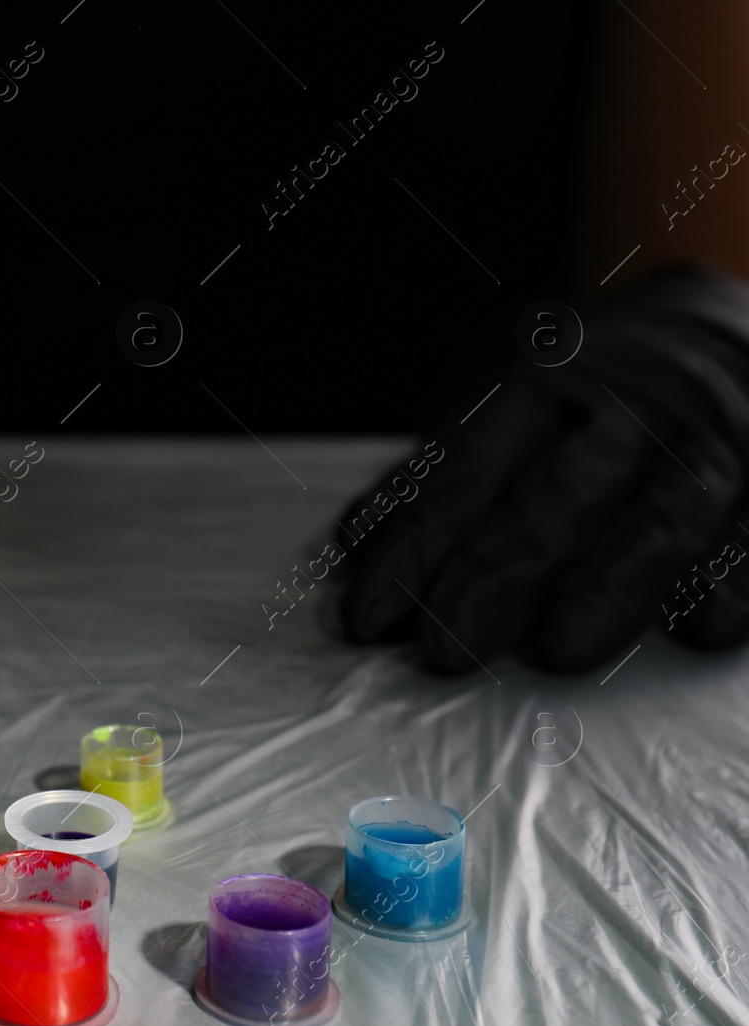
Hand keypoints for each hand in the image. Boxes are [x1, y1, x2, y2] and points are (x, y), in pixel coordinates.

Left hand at [339, 266, 748, 672]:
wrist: (733, 327)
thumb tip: (359, 549)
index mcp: (540, 378)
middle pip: (554, 495)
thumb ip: (447, 475)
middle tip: (443, 648)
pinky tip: (696, 630)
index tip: (369, 617)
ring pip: (658, 517)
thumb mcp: (514, 407)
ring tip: (555, 651)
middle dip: (493, 575)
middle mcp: (626, 402)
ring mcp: (712, 437)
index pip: (464, 471)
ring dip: (606, 588)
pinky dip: (727, 581)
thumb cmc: (593, 393)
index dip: (414, 549)